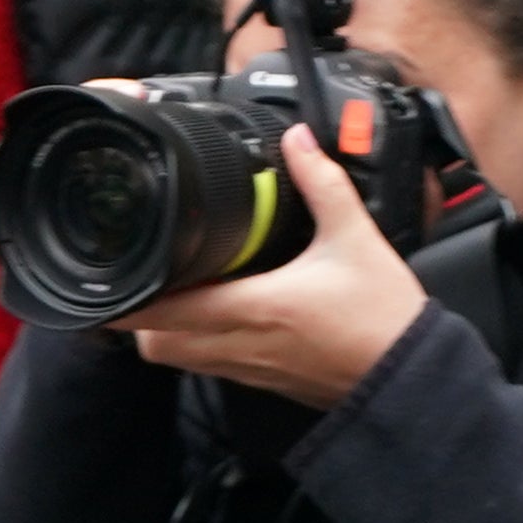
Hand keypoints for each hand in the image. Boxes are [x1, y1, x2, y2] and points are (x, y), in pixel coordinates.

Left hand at [121, 127, 430, 406]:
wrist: (408, 377)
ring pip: (179, 359)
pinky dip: (198, 343)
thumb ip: (321, 183)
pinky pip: (210, 365)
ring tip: (179, 290)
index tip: (114, 274)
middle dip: (140, 314)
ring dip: (167, 330)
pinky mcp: (262, 381)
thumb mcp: (354, 237)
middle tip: (147, 275)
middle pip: (154, 344)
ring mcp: (247, 369)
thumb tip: (297, 141)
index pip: (164, 311)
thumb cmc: (382, 317)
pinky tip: (220, 312)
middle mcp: (239, 345)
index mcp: (252, 308)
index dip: (128, 297)